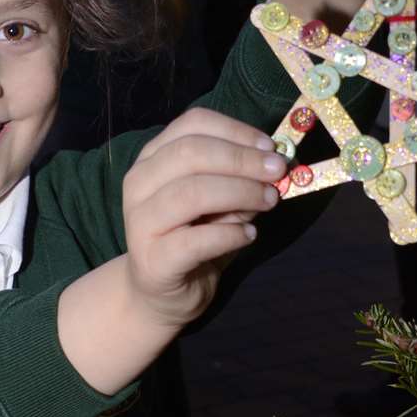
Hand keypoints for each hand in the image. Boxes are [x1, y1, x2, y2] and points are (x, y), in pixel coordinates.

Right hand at [122, 109, 283, 330]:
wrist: (162, 292)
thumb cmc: (193, 237)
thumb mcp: (220, 201)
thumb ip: (240, 179)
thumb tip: (274, 165)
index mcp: (154, 157)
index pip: (192, 124)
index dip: (235, 131)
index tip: (269, 147)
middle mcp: (139, 183)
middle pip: (190, 153)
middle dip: (242, 160)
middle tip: (277, 174)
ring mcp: (140, 221)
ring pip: (191, 193)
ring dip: (240, 193)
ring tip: (268, 202)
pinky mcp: (153, 260)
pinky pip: (196, 240)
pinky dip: (229, 234)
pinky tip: (248, 235)